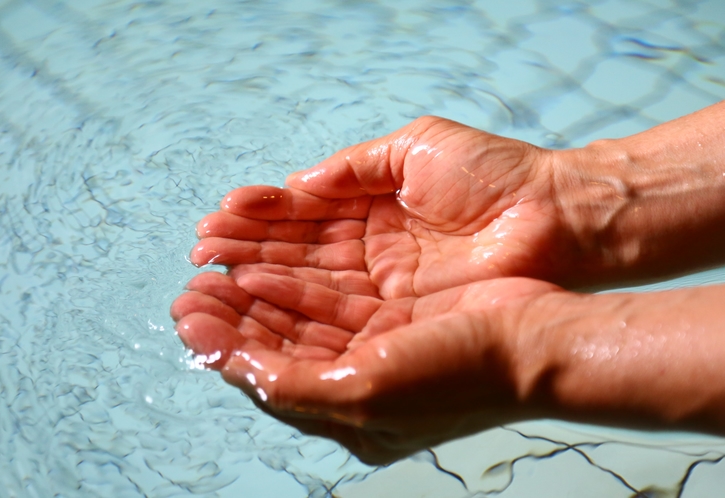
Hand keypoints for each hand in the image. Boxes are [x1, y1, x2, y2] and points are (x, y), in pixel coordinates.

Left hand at [171, 272, 561, 463]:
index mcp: (349, 417)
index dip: (224, 346)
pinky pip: (329, 292)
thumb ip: (291, 387)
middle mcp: (357, 382)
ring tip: (216, 266)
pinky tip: (266, 263)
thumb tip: (231, 369)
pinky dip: (293, 278)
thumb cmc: (457, 375)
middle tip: (192, 286)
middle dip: (231, 316)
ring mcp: (374, 343)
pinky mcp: (391, 308)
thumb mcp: (364, 395)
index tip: (189, 315)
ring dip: (256, 293)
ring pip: (297, 316)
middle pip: (277, 345)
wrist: (535, 339)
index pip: (269, 379)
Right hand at [190, 116, 583, 297]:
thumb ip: (354, 168)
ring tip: (209, 274)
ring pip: (306, 288)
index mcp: (373, 213)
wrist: (555, 214)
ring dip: (255, 282)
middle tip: (199, 251)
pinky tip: (251, 296)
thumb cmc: (495, 175)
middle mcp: (370, 256)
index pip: (305, 217)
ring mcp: (382, 290)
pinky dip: (291, 306)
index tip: (221, 215)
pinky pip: (334, 315)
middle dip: (246, 253)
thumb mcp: (415, 148)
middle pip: (296, 256)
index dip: (262, 217)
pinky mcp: (397, 320)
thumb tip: (299, 183)